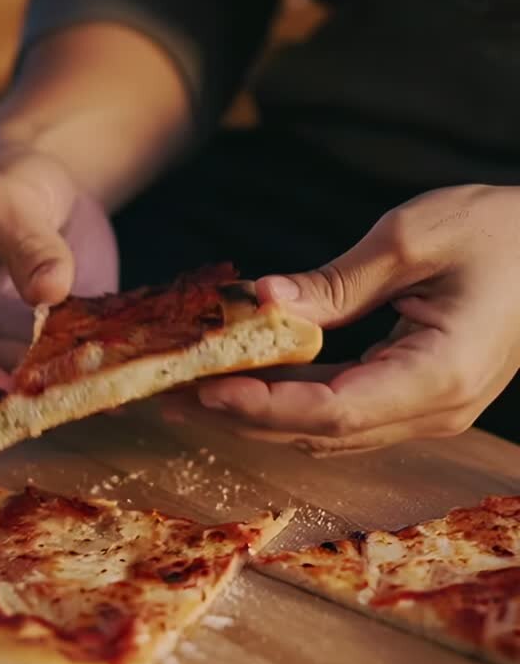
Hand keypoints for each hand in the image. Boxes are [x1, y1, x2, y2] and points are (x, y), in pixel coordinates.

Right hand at [0, 142, 117, 404]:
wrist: (49, 180)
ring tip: (105, 382)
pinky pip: (77, 366)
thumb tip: (49, 290)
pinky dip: (100, 370)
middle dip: (31, 393)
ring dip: (71, 387)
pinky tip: (128, 369)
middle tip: (68, 395)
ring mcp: (18, 345)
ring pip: (40, 383)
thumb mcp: (7, 203)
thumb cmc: (6, 184)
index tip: (7, 393)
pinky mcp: (60, 342)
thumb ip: (27, 245)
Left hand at [199, 185, 519, 452]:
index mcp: (440, 373)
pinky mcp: (422, 396)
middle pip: (324, 431)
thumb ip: (335, 281)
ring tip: (198, 390)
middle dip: (246, 415)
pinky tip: (252, 380)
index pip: (335, 410)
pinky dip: (296, 398)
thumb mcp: (412, 238)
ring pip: (332, 429)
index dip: (264, 404)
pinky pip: (348, 410)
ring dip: (264, 412)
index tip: (208, 386)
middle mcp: (436, 409)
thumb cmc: (500, 232)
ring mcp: (432, 409)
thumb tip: (262, 301)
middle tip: (177, 394)